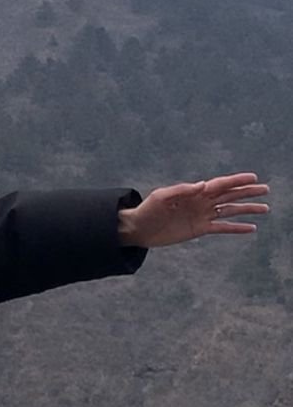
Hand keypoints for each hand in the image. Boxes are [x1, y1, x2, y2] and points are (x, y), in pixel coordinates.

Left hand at [118, 173, 269, 248]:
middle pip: (229, 195)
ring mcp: (202, 215)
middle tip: (265, 189)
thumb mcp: (162, 197)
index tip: (253, 177)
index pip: (220, 184)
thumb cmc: (148, 210)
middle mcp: (202, 202)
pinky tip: (251, 228)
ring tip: (265, 208)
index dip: (236, 180)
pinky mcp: (200, 229)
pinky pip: (222, 227)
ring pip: (230, 211)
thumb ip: (182, 190)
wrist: (140, 228)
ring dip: (247, 209)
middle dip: (247, 192)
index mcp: (194, 192)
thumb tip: (202, 185)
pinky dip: (236, 228)